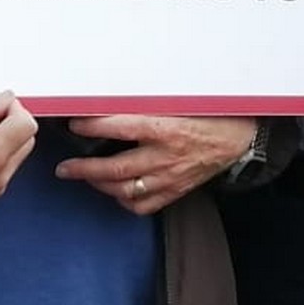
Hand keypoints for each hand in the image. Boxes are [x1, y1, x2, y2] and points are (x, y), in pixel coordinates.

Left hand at [57, 114, 258, 213]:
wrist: (239, 138)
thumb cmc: (207, 114)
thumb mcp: (178, 102)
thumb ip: (146, 105)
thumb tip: (110, 100)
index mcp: (165, 127)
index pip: (120, 126)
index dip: (93, 126)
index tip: (75, 123)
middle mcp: (165, 155)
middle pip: (115, 168)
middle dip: (84, 169)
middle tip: (64, 168)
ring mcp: (170, 177)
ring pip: (126, 190)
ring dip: (100, 185)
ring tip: (84, 177)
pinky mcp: (176, 191)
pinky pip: (145, 204)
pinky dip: (126, 201)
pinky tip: (116, 192)